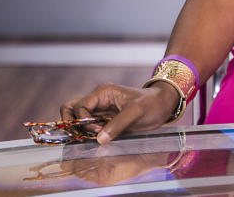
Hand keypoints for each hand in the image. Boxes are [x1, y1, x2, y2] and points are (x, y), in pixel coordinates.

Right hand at [61, 82, 180, 143]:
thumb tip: (99, 139)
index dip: (84, 121)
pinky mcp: (103, 120)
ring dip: (77, 129)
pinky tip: (92, 140)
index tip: (97, 131)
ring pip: (76, 117)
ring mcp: (99, 110)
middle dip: (72, 123)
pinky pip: (86, 126)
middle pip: (71, 109)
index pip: (79, 107)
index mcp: (102, 92)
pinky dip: (85, 133)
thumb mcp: (136, 112)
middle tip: (80, 136)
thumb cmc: (151, 103)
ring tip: (87, 139)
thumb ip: (117, 124)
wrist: (162, 106)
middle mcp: (97, 100)